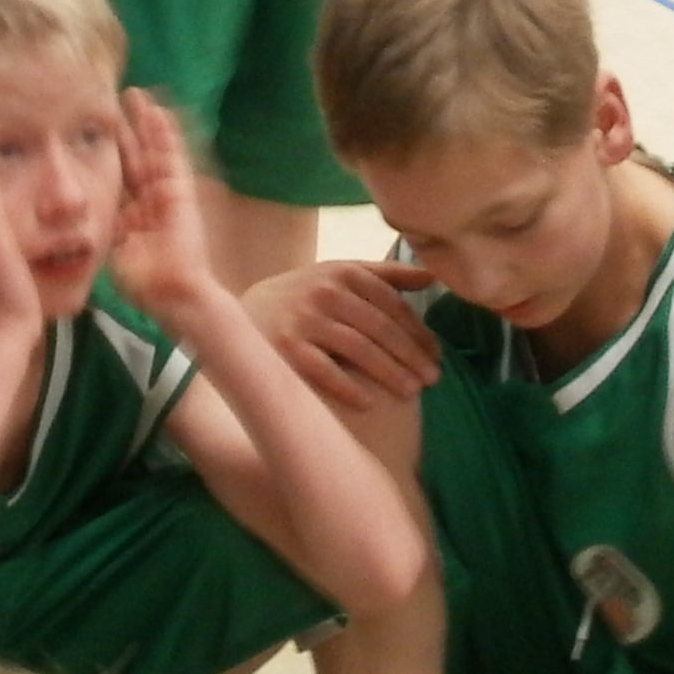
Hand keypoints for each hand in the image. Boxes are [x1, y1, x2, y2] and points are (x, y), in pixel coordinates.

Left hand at [103, 88, 218, 323]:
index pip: (116, 176)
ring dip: (145, 123)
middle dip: (125, 129)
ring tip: (136, 96)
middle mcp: (148, 200)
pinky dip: (166, 135)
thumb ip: (99, 229)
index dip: (106, 152)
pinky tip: (159, 113)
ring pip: (154, 150)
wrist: (172, 292)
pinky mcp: (181, 191)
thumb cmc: (142, 281)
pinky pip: (173, 157)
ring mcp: (166, 193)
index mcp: (130, 215)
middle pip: (134, 156)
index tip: (90, 130)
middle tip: (114, 100)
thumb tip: (75, 215)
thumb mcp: (110, 250)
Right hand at [250, 259, 447, 412]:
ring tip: (412, 392)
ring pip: (360, 349)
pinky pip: (325, 372)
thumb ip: (384, 275)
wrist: (236, 318)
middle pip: (381, 328)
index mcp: (342, 271)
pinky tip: (370, 403)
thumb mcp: (338, 276)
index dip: (419, 332)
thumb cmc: (301, 298)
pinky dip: (349, 388)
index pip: (392, 305)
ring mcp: (303, 320)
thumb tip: (432, 276)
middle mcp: (324, 291)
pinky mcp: (285, 349)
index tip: (436, 354)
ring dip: (391, 373)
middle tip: (433, 379)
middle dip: (411, 356)